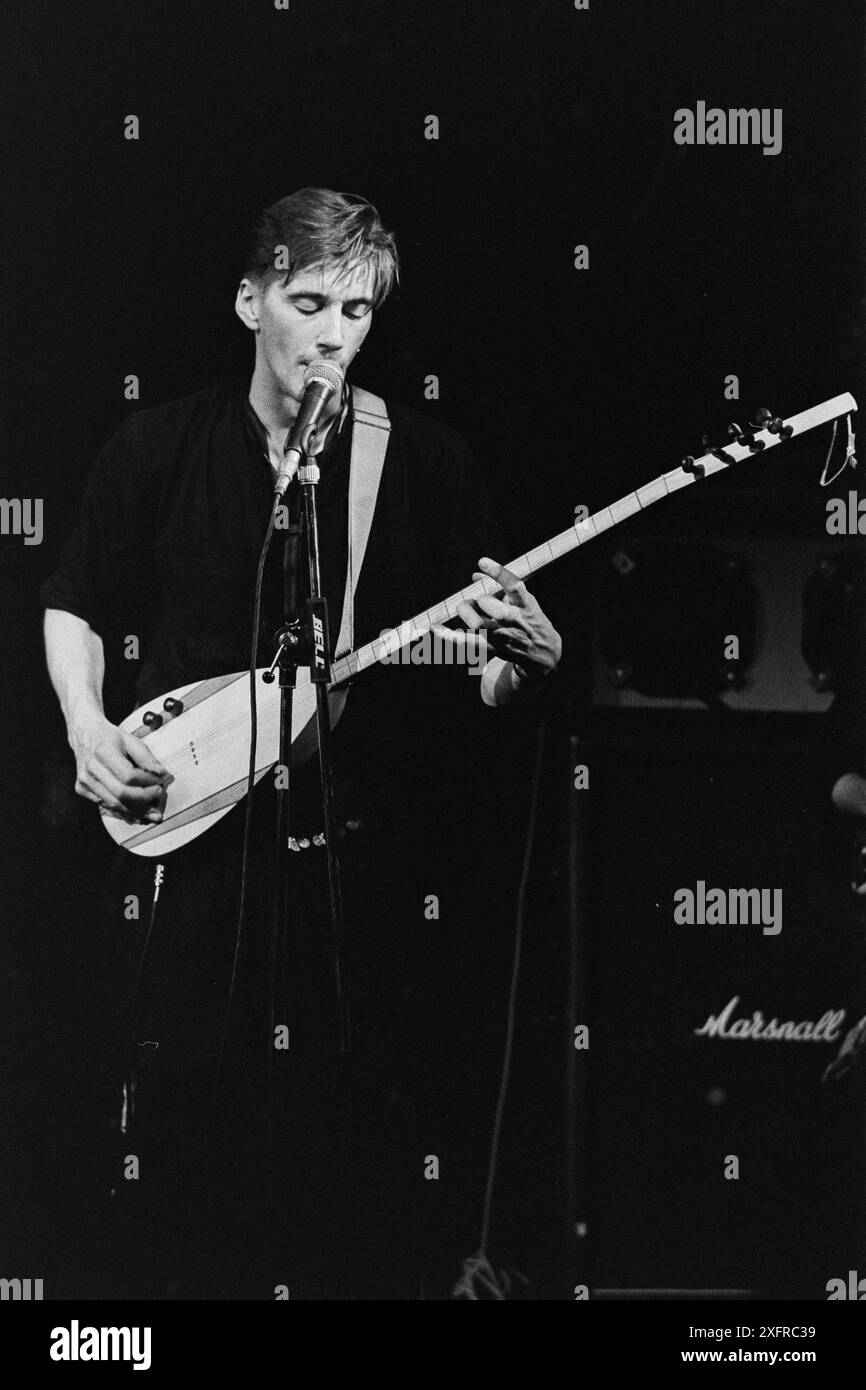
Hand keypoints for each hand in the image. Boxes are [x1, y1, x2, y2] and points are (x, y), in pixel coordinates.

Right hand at [70, 715, 171, 822]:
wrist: (85, 734)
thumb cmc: (110, 737)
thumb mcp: (131, 740)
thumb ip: (146, 757)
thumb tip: (161, 774)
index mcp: (104, 751)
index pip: (128, 775)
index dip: (147, 782)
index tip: (160, 783)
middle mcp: (91, 767)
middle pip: (121, 793)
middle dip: (144, 801)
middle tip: (158, 803)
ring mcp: (84, 780)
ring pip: (113, 803)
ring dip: (135, 812)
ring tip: (151, 815)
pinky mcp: (82, 789)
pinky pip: (105, 805)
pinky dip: (122, 812)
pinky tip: (136, 815)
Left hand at [454, 556, 561, 679]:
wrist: (544, 655)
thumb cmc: (531, 622)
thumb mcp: (524, 602)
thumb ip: (501, 586)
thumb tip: (475, 573)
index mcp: (525, 605)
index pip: (514, 586)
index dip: (498, 572)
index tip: (481, 561)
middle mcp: (515, 621)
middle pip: (491, 606)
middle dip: (480, 599)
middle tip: (476, 600)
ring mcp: (504, 637)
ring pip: (478, 624)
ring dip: (466, 613)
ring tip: (464, 610)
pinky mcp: (493, 650)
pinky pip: (468, 643)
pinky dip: (449, 635)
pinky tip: (435, 628)